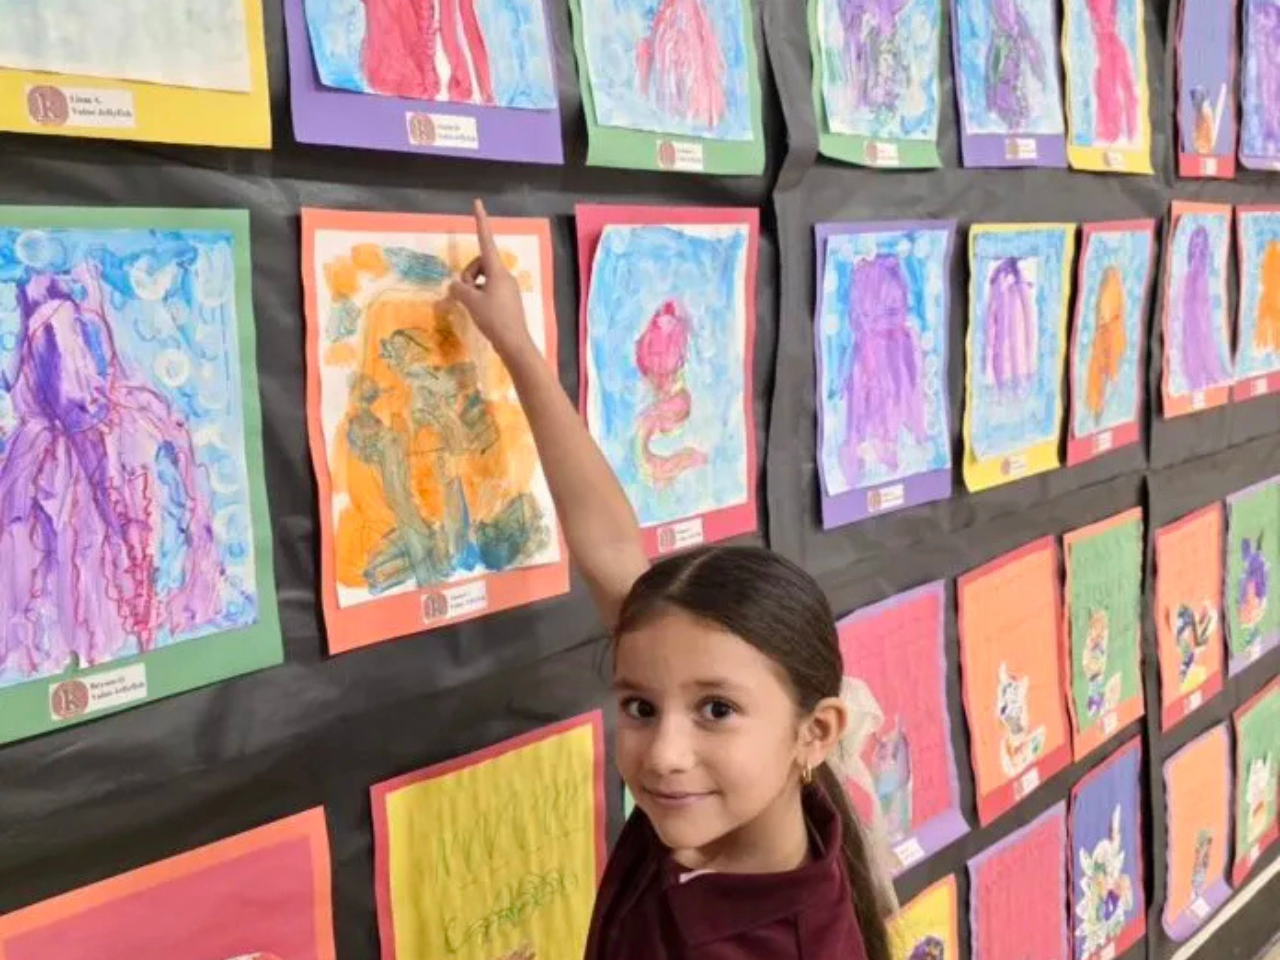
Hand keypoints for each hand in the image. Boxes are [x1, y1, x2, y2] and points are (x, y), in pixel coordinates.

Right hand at [449, 199, 534, 359]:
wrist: (514, 343)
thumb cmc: (494, 319)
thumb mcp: (471, 302)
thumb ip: (459, 289)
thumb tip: (455, 286)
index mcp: (497, 271)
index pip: (486, 240)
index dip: (480, 221)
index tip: (477, 203)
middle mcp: (504, 275)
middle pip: (480, 264)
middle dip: (468, 274)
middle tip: (465, 293)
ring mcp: (507, 288)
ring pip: (483, 279)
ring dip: (472, 288)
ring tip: (472, 305)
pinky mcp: (508, 300)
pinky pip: (489, 290)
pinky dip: (479, 296)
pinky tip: (479, 312)